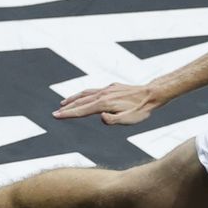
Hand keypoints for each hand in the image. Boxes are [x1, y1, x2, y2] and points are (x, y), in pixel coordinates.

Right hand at [53, 81, 167, 125]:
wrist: (152, 94)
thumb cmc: (141, 110)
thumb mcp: (129, 120)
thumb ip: (113, 120)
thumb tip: (101, 118)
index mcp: (104, 104)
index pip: (82, 110)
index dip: (69, 114)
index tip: (56, 116)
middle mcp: (103, 94)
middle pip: (80, 102)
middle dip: (67, 108)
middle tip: (55, 113)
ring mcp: (107, 89)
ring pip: (85, 94)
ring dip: (73, 99)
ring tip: (64, 104)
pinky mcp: (111, 87)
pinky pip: (93, 91)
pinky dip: (84, 94)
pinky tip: (83, 97)